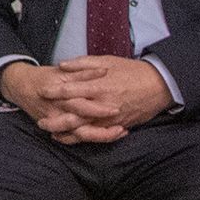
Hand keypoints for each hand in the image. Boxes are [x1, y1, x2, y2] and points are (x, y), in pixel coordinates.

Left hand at [51, 55, 174, 130]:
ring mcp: (110, 118)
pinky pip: (97, 136)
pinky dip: (83, 139)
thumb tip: (62, 65)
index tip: (41, 91)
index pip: (70, 91)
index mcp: (98, 86)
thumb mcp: (107, 60)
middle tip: (40, 122)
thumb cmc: (131, 71)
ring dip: (66, 134)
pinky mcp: (117, 126)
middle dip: (55, 120)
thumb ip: (83, 64)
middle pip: (73, 116)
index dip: (54, 92)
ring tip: (52, 134)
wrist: (159, 85)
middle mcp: (102, 104)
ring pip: (84, 130)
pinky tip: (72, 138)